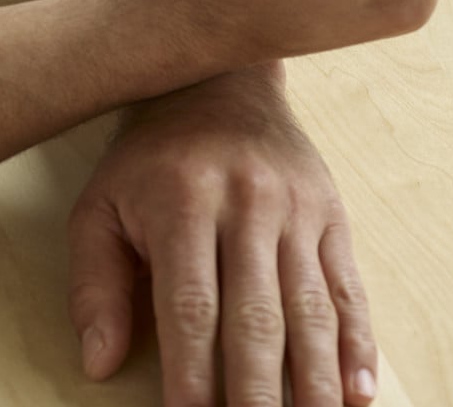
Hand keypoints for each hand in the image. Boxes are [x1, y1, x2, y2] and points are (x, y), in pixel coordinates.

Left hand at [68, 63, 376, 406]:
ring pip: (311, 309)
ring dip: (314, 382)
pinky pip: (347, 288)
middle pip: (258, 317)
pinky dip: (357, 346)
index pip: (191, 306)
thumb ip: (95, 285)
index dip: (192, 374)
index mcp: (182, 202)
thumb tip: (100, 363)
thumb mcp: (101, 207)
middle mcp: (246, 204)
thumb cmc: (150, 158)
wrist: (217, 78)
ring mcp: (296, 209)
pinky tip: (356, 394)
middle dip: (257, 393)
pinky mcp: (331, 214)